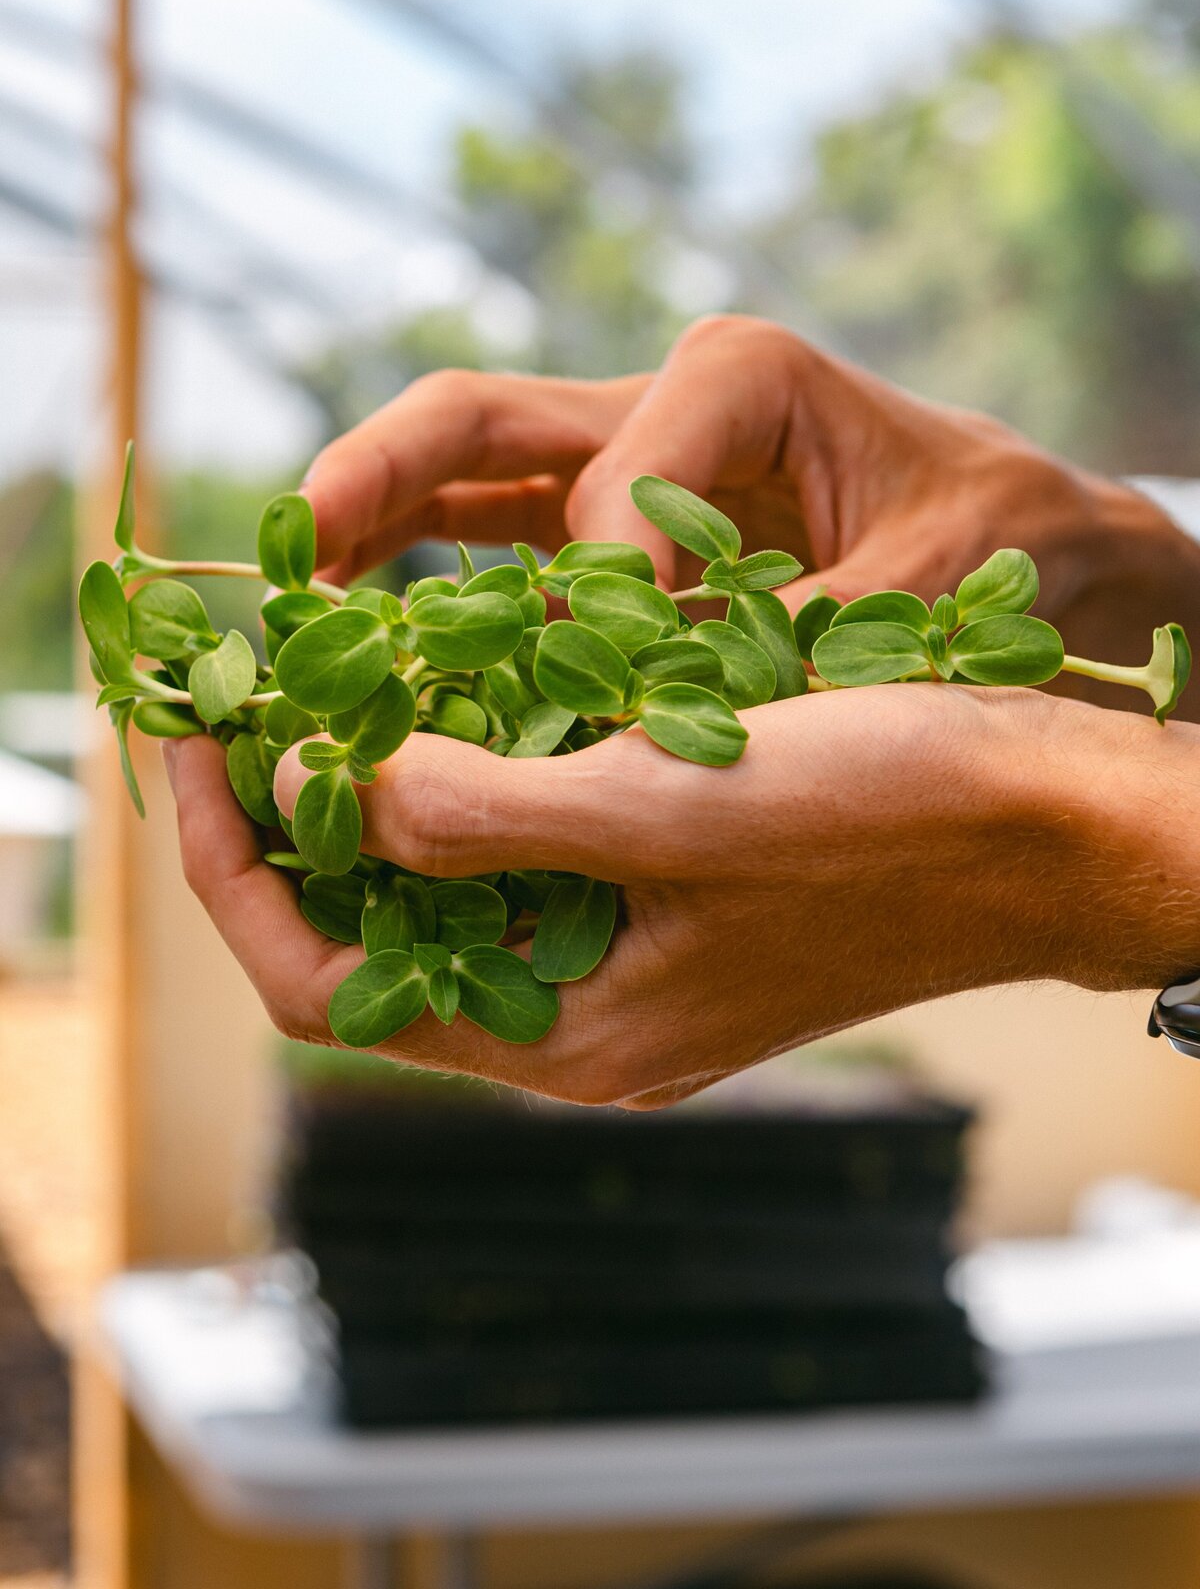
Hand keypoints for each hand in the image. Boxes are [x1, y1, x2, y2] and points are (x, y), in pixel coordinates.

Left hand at [164, 686, 1199, 1107]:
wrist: (1056, 821)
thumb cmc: (893, 814)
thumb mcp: (667, 801)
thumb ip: (477, 811)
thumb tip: (318, 790)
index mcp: (568, 1033)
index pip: (324, 983)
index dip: (232, 866)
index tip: (195, 741)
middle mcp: (584, 1012)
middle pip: (373, 935)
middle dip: (291, 819)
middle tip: (244, 693)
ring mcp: (629, 959)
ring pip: (446, 885)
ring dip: (378, 788)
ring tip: (327, 677)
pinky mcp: (671, 899)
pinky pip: (527, 851)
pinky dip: (471, 775)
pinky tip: (458, 690)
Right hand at [302, 315, 1199, 709]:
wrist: (1043, 546)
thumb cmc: (1006, 545)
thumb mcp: (929, 590)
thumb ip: (791, 639)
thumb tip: (655, 704)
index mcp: (741, 376)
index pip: (612, 488)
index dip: (595, 595)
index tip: (616, 689)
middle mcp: (670, 399)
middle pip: (485, 418)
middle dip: (382, 474)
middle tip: (298, 539)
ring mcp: (636, 454)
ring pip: (472, 468)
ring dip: (378, 522)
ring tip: (298, 595)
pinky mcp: (625, 516)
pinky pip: (505, 531)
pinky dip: (433, 571)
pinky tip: (374, 628)